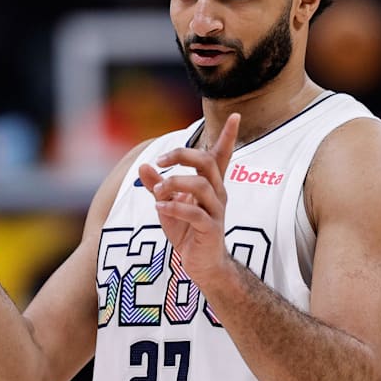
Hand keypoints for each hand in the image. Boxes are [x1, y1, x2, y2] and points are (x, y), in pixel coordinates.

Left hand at [137, 113, 239, 284]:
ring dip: (174, 184)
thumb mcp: (168, 205)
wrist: (202, 265)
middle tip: (161, 160)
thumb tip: (144, 166)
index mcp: (210, 185)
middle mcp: (217, 194)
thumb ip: (157, 186)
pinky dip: (174, 209)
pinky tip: (160, 209)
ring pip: (200, 186)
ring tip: (157, 192)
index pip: (223, 156)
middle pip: (207, 163)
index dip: (229, 136)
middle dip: (182, 156)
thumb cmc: (187, 232)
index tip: (236, 116)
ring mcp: (216, 211)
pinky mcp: (210, 229)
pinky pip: (194, 214)